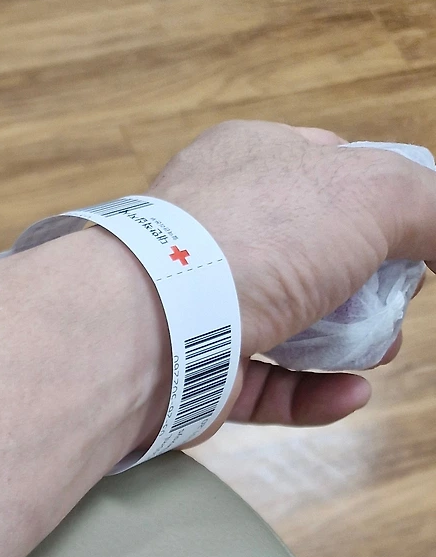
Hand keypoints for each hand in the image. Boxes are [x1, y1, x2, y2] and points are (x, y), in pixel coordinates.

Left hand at [148, 120, 434, 435]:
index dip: (382, 202)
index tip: (414, 238)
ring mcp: (204, 302)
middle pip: (319, 255)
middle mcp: (222, 226)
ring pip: (293, 325)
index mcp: (253, 161)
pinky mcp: (197, 372)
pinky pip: (265, 386)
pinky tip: (350, 395)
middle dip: (370, 284)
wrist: (149, 326)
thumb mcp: (374, 193)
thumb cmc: (248, 240)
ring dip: (347, 344)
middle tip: (395, 301)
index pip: (331, 169)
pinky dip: (310, 394)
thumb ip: (429, 205)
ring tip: (378, 353)